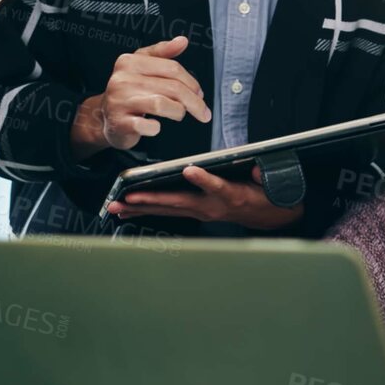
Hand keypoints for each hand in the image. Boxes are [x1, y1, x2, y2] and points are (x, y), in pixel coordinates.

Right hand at [70, 36, 211, 158]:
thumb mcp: (142, 65)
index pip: (172, 68)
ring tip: (178, 114)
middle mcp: (122, 79)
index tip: (200, 94)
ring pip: (162, 104)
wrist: (105, 116)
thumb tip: (182, 41)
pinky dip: (156, 128)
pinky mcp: (119, 122)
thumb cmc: (129, 91)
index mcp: (130, 62)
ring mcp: (119, 101)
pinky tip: (155, 126)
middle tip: (202, 111)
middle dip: (193, 102)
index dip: (192, 82)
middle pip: (172, 87)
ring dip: (178, 112)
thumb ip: (162, 52)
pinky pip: (146, 125)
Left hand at [108, 164, 303, 230]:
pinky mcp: (194, 212)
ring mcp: (201, 211)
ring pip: (167, 209)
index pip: (217, 186)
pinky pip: (167, 212)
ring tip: (117, 207)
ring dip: (141, 208)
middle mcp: (211, 206)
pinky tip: (128, 210)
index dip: (204, 179)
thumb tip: (252, 169)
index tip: (190, 170)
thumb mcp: (267, 182)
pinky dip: (147, 210)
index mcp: (231, 195)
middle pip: (178, 202)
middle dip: (151, 200)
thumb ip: (260, 175)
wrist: (267, 215)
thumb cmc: (264, 195)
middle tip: (127, 199)